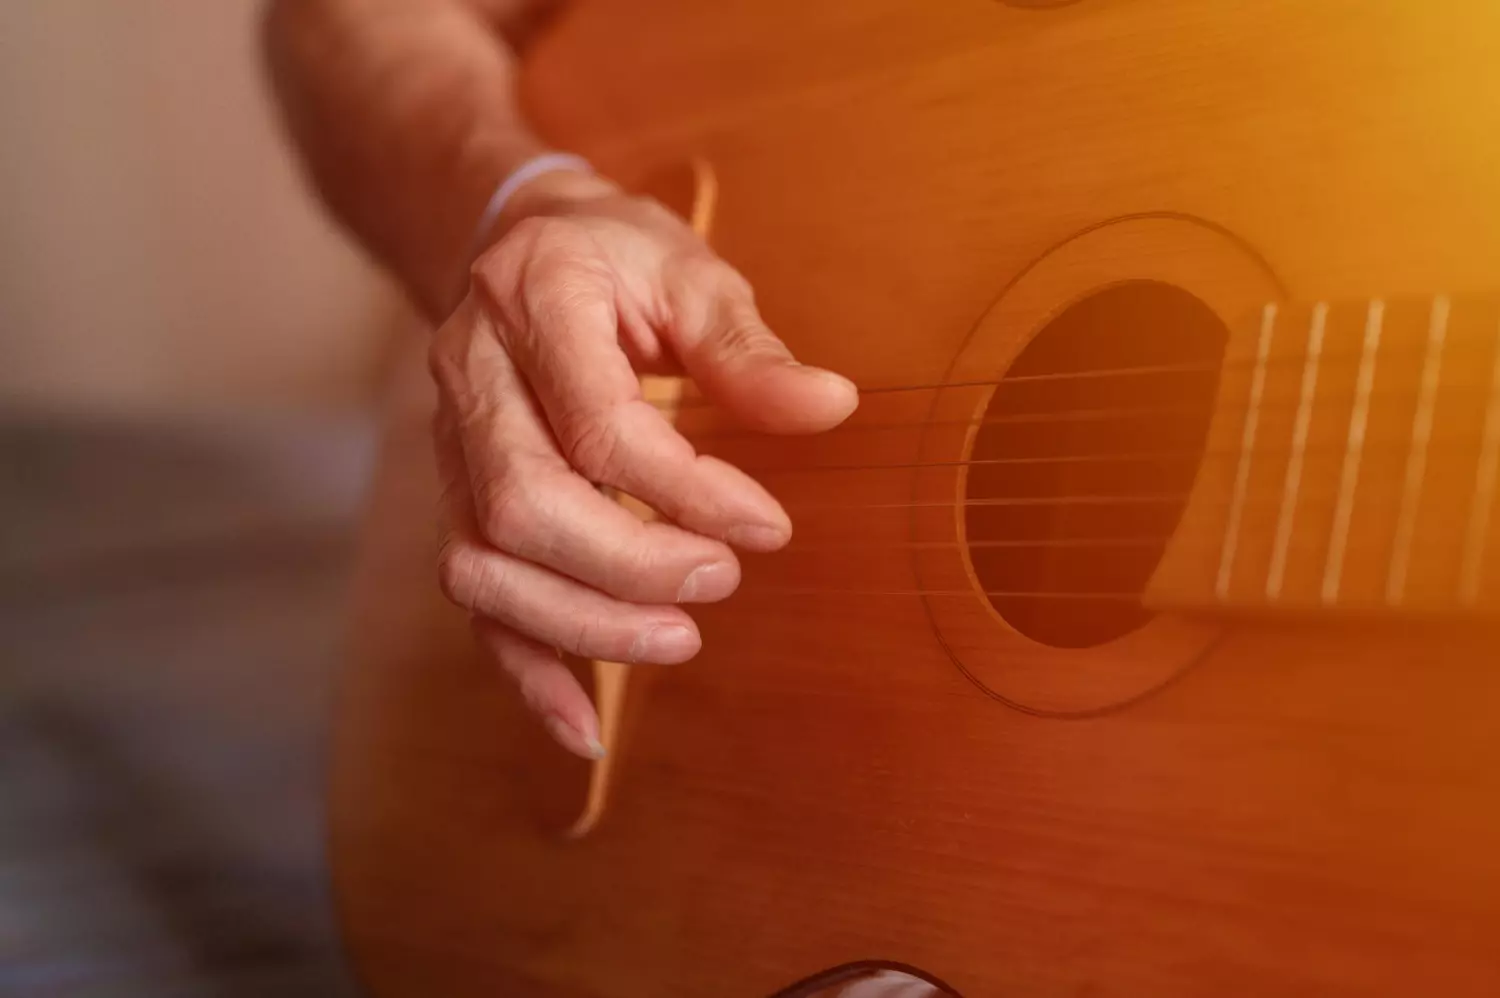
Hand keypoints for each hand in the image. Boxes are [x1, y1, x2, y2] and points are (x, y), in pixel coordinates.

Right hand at [429, 170, 857, 758]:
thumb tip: (832, 407)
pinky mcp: (456, 497)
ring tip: (677, 639)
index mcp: (534, 298)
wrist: (515, 242)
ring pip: (482, 561)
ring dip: (579, 623)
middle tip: (722, 581)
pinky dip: (524, 666)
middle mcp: (472, 374)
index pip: (599, 424)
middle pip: (523, 504)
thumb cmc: (614, 257)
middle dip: (628, 565)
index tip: (769, 525)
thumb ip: (750, 350)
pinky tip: (582, 722)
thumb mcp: (691, 274)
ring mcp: (449, 445)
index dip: (687, 490)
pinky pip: (473, 595)